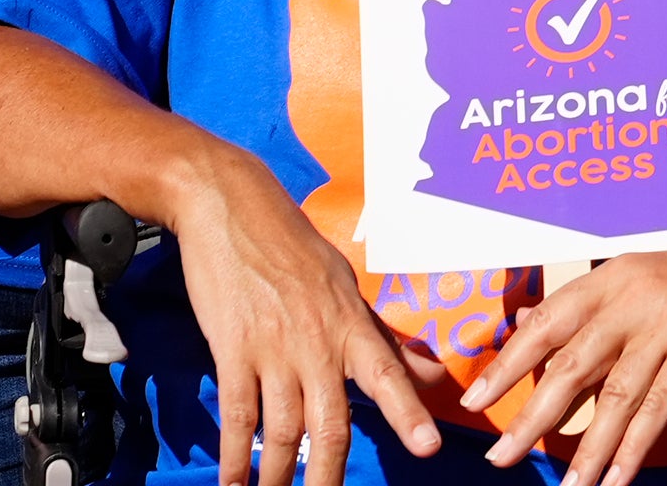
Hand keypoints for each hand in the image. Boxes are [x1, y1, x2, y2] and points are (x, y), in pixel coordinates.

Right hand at [166, 150, 442, 485]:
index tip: (427, 448)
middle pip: (330, 421)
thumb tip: (434, 372)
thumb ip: (386, 338)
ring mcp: (274, 348)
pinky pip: (237, 414)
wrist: (231, 207)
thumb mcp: (347, 287)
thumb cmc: (293, 247)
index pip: (387, 374)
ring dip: (279, 474)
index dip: (407, 413)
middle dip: (330, 472)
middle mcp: (318, 341)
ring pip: (283, 428)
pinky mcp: (232, 351)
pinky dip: (235, 454)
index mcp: (352, 323)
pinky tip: (234, 482)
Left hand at [469, 246, 666, 482]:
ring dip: (588, 448)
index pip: (547, 322)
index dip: (509, 363)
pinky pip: (661, 406)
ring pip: (616, 395)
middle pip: (571, 364)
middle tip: (502, 455)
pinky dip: (636, 446)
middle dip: (532, 417)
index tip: (477, 400)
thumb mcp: (649, 278)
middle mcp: (636, 294)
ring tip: (569, 485)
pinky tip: (619, 476)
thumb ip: (598, 310)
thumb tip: (535, 333)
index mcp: (615, 274)